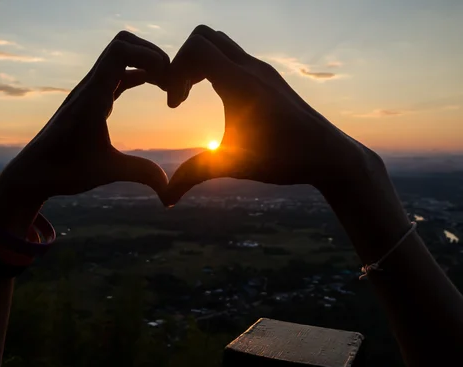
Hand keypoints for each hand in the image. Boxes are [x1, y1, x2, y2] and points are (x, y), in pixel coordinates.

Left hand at [0, 32, 169, 234]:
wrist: (32, 173)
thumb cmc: (63, 171)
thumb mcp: (105, 172)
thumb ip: (139, 173)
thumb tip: (169, 188)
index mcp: (92, 97)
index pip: (121, 51)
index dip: (150, 57)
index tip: (168, 82)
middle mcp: (89, 87)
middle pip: (122, 43)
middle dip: (152, 54)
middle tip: (170, 80)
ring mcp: (88, 91)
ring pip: (119, 56)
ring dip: (145, 62)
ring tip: (167, 85)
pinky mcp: (90, 99)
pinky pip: (117, 73)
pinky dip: (138, 73)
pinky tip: (152, 87)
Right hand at [163, 25, 381, 205]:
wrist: (330, 155)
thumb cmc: (284, 159)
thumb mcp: (234, 165)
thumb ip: (195, 176)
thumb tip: (166, 200)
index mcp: (240, 83)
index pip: (196, 48)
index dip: (175, 71)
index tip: (176, 106)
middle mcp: (252, 68)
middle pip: (204, 36)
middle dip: (183, 62)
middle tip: (180, 96)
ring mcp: (262, 70)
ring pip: (220, 44)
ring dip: (199, 64)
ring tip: (193, 97)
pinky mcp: (269, 77)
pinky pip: (233, 57)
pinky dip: (216, 69)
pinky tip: (219, 101)